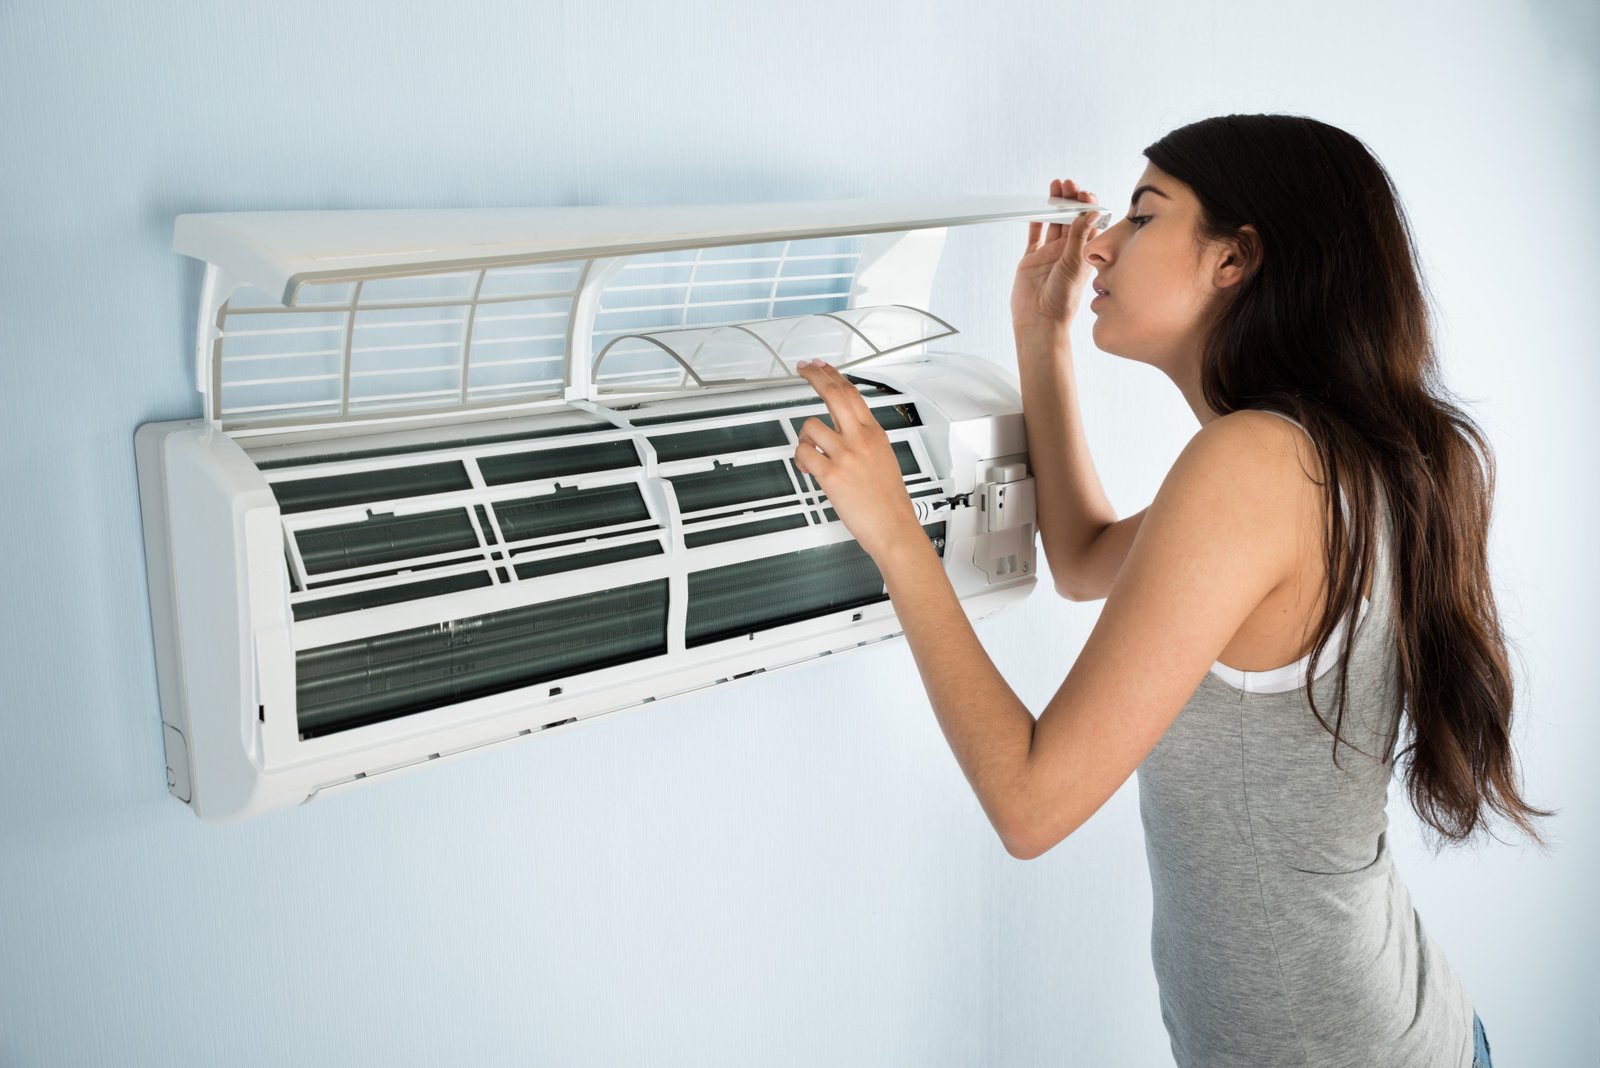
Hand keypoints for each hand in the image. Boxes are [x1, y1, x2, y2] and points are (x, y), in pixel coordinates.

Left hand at [792, 359, 923, 561]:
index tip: (821, 366)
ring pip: (810, 426)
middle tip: (803, 369)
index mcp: (875, 434)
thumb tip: (844, 433)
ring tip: (810, 450)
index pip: (852, 393)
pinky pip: (804, 454)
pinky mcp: (832, 474)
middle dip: (814, 376)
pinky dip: (801, 459)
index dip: (833, 375)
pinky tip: (809, 468)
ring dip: (804, 436)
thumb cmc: (890, 502)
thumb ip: (865, 442)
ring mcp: (846, 455)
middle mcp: (861, 439)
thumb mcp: (884, 460)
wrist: (895, 529)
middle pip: (834, 394)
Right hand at [1011, 178, 1099, 338]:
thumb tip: (1090, 213)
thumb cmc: (1062, 300)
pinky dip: (1035, 220)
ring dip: (1055, 205)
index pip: (1089, 223)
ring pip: (1053, 222)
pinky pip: (1035, 234)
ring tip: (1054, 187)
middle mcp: (1068, 251)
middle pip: (1071, 218)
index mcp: (1084, 253)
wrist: (1039, 320)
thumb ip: (1079, 237)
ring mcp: (1050, 253)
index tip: (1084, 194)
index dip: (1088, 207)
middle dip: (1071, 200)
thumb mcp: (1074, 265)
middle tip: (1068, 184)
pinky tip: (1036, 207)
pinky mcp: (1032, 258)